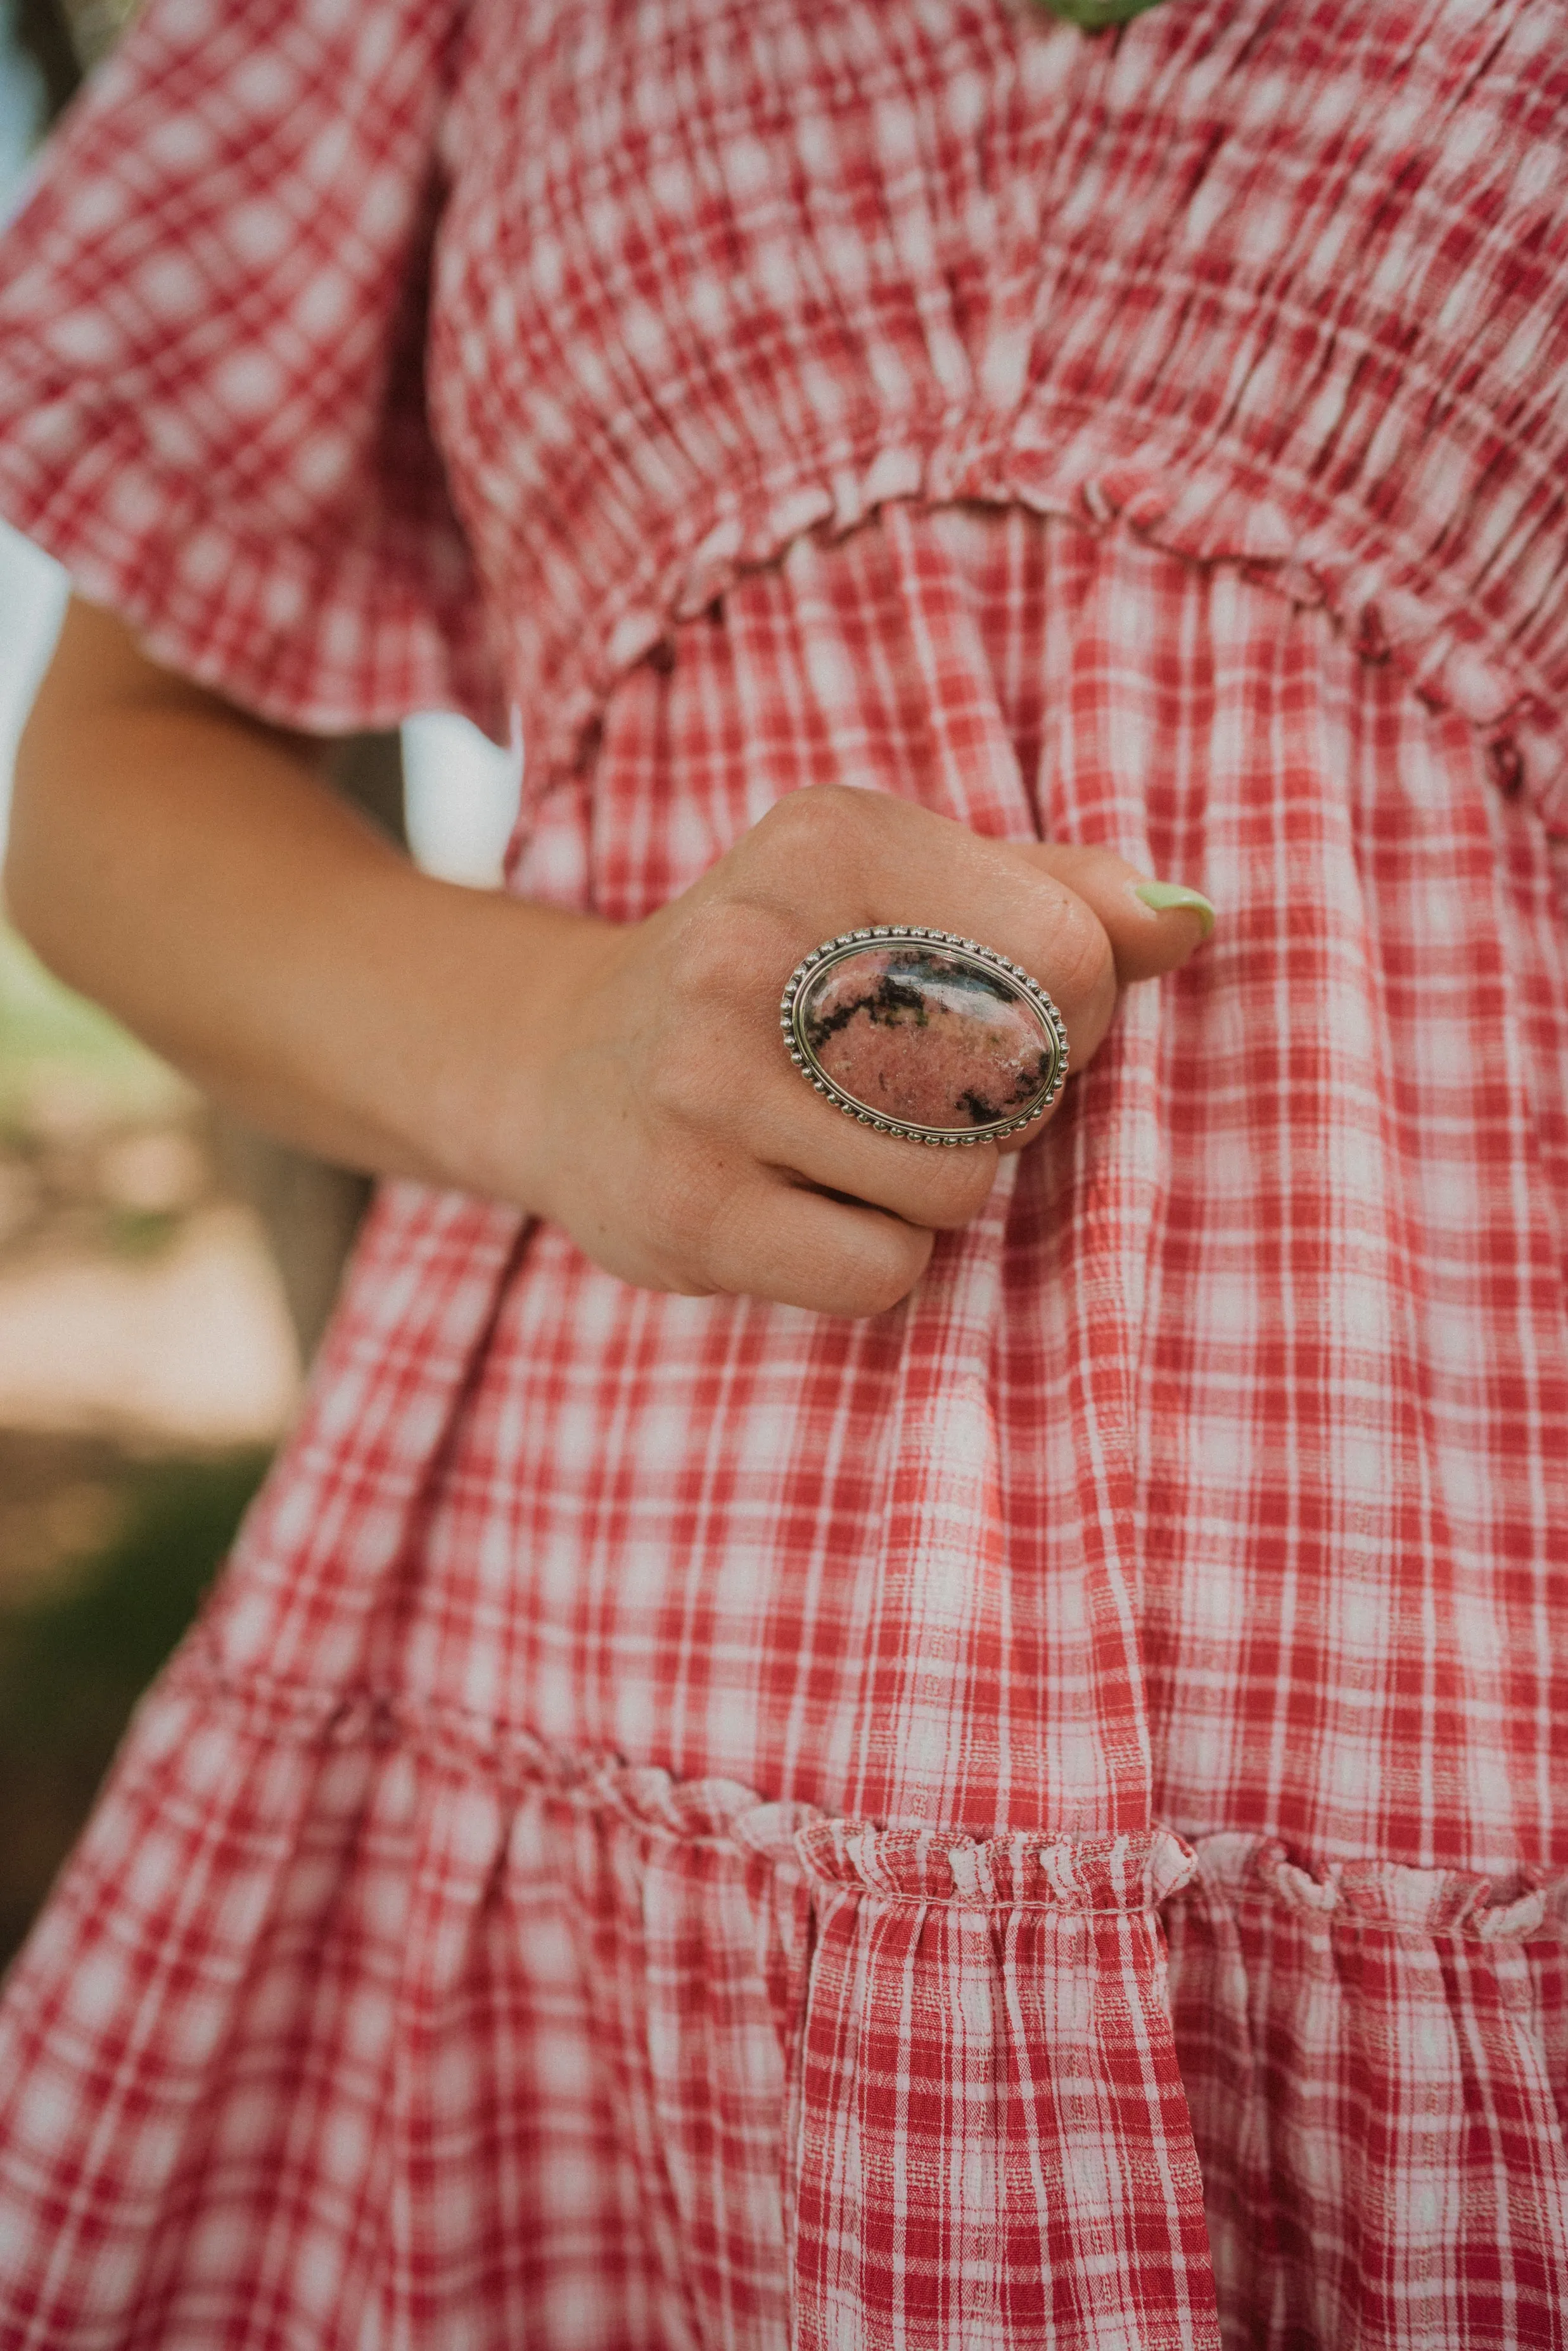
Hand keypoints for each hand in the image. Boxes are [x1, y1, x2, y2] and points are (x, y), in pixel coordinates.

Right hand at [510, 786, 1210, 1315]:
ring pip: (957, 1188)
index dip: (1074, 1020)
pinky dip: (876, 1261)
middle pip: (1020, 1082)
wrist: (567, 1064)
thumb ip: (1054, 897)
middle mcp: (755, 947)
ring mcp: (708, 1084)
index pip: (1070, 957)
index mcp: (831, 841)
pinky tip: (809, 1208)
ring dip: (933, 1193)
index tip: (1005, 1027)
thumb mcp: (899, 890)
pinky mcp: (686, 1209)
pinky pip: (884, 1272)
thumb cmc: (780, 974)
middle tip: (916, 1095)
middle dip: (1001, 1110)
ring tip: (849, 1149)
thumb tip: (1190, 921)